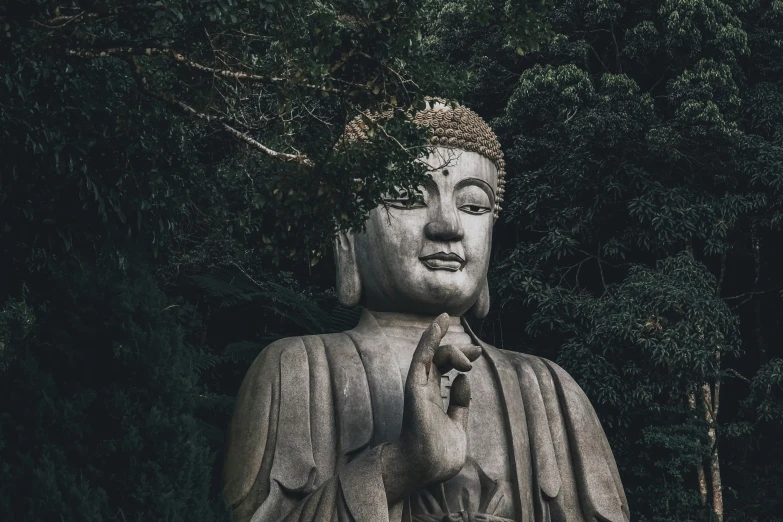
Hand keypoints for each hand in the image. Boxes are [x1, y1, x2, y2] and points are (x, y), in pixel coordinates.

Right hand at [381, 313, 481, 503]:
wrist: (426, 470)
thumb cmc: (438, 455)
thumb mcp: (458, 427)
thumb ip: (460, 405)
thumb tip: (464, 380)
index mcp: (432, 399)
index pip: (443, 369)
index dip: (460, 358)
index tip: (476, 354)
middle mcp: (423, 390)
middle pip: (438, 358)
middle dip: (458, 351)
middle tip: (476, 352)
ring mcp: (418, 388)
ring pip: (430, 354)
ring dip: (447, 343)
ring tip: (471, 353)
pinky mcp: (415, 389)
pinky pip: (421, 359)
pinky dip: (429, 340)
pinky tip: (438, 325)